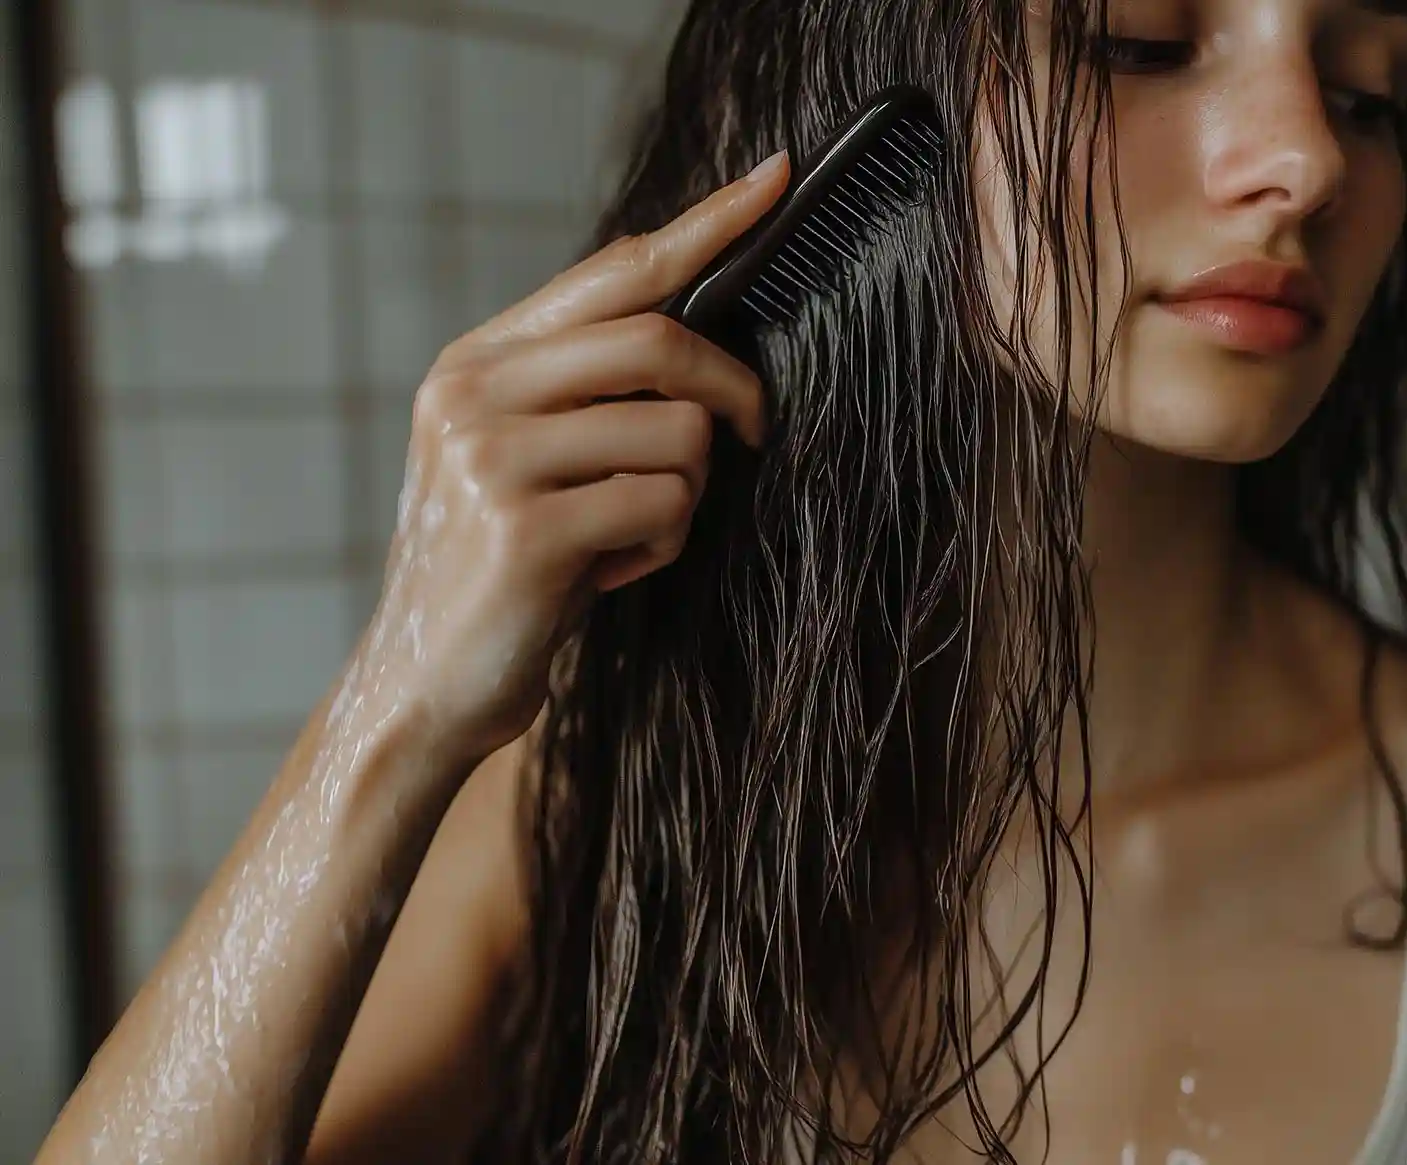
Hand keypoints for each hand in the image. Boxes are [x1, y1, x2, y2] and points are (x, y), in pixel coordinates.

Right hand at [347, 151, 789, 767]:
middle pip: (661, 341)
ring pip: (678, 435)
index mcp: (477, 361)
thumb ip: (581, 386)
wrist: (424, 685)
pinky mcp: (526, 530)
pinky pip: (666, 508)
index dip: (706, 224)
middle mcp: (474, 393)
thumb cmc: (502, 567)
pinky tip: (610, 573)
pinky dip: (662, 547)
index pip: (612, 271)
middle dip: (733, 391)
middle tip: (754, 431)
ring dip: (686, 496)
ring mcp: (493, 458)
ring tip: (628, 534)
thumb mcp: (523, 457)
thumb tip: (694, 329)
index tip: (777, 177)